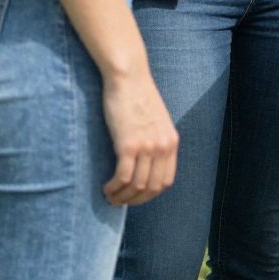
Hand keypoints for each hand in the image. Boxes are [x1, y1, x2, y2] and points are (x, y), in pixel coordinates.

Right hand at [101, 67, 178, 205]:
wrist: (128, 78)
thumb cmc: (137, 96)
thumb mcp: (155, 121)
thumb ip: (154, 140)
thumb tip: (144, 162)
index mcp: (171, 142)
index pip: (166, 181)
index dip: (149, 194)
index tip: (135, 197)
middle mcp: (163, 147)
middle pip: (152, 188)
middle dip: (134, 200)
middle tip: (119, 201)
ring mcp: (147, 146)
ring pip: (137, 185)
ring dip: (122, 196)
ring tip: (110, 196)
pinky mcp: (129, 144)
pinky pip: (123, 177)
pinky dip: (114, 187)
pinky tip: (106, 187)